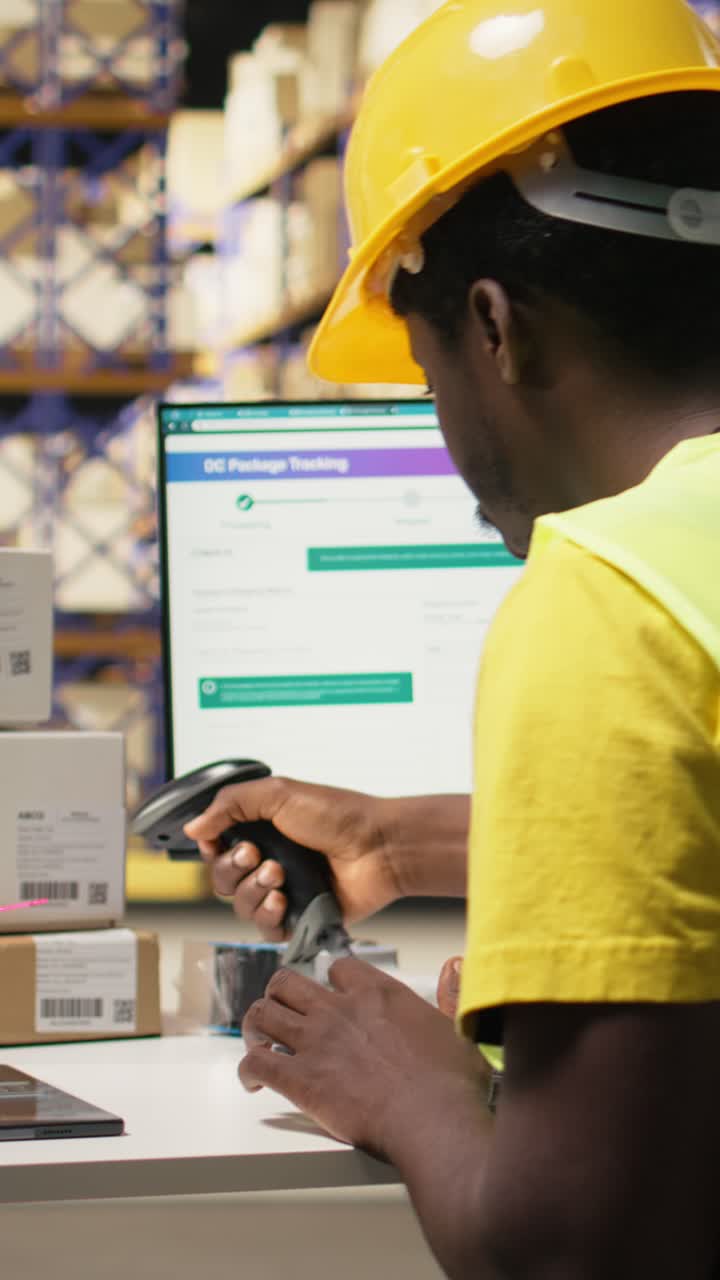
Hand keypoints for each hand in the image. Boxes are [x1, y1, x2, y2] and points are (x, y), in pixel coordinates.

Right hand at [184, 777, 398, 939]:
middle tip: (257, 854)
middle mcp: (270, 861)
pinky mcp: (299, 918)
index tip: (220, 841)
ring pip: (240, 905)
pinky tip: (282, 899)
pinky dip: (267, 915)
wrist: (378, 846)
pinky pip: (264, 928)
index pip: (218, 849)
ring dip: (252, 890)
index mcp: (264, 831)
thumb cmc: (338, 815)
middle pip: (223, 879)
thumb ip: (231, 804)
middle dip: (233, 868)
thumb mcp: (279, 793)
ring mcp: (284, 891)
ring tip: (278, 875)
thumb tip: (194, 828)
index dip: (213, 849)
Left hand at [240, 958, 489, 1160]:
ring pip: (262, 1014)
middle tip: (284, 1011)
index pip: (339, 967)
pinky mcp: (300, 1081)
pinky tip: (253, 1081)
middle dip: (280, 993)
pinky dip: (248, 1070)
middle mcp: (339, 1010)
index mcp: (377, 993)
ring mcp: (315, 1043)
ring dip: (256, 1026)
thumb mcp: (457, 1026)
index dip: (334, 979)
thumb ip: (448, 994)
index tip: (334, 993)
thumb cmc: (451, 1083)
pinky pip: (256, 1064)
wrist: (433, 1122)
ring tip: (260, 1040)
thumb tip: (456, 966)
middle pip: (287, 982)